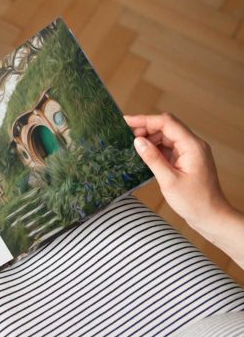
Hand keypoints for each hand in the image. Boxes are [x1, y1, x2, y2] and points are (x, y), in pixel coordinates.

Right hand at [125, 113, 243, 267]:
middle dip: (146, 128)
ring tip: (132, 146)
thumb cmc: (194, 201)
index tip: (126, 122)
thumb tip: (137, 141)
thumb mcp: (169, 180)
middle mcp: (193, 145)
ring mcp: (190, 152)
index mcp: (192, 146)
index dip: (145, 120)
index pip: (167, 123)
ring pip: (167, 137)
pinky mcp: (186, 160)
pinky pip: (169, 148)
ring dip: (150, 139)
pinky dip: (155, 149)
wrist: (210, 216)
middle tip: (125, 136)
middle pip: (166, 127)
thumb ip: (153, 159)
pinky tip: (143, 154)